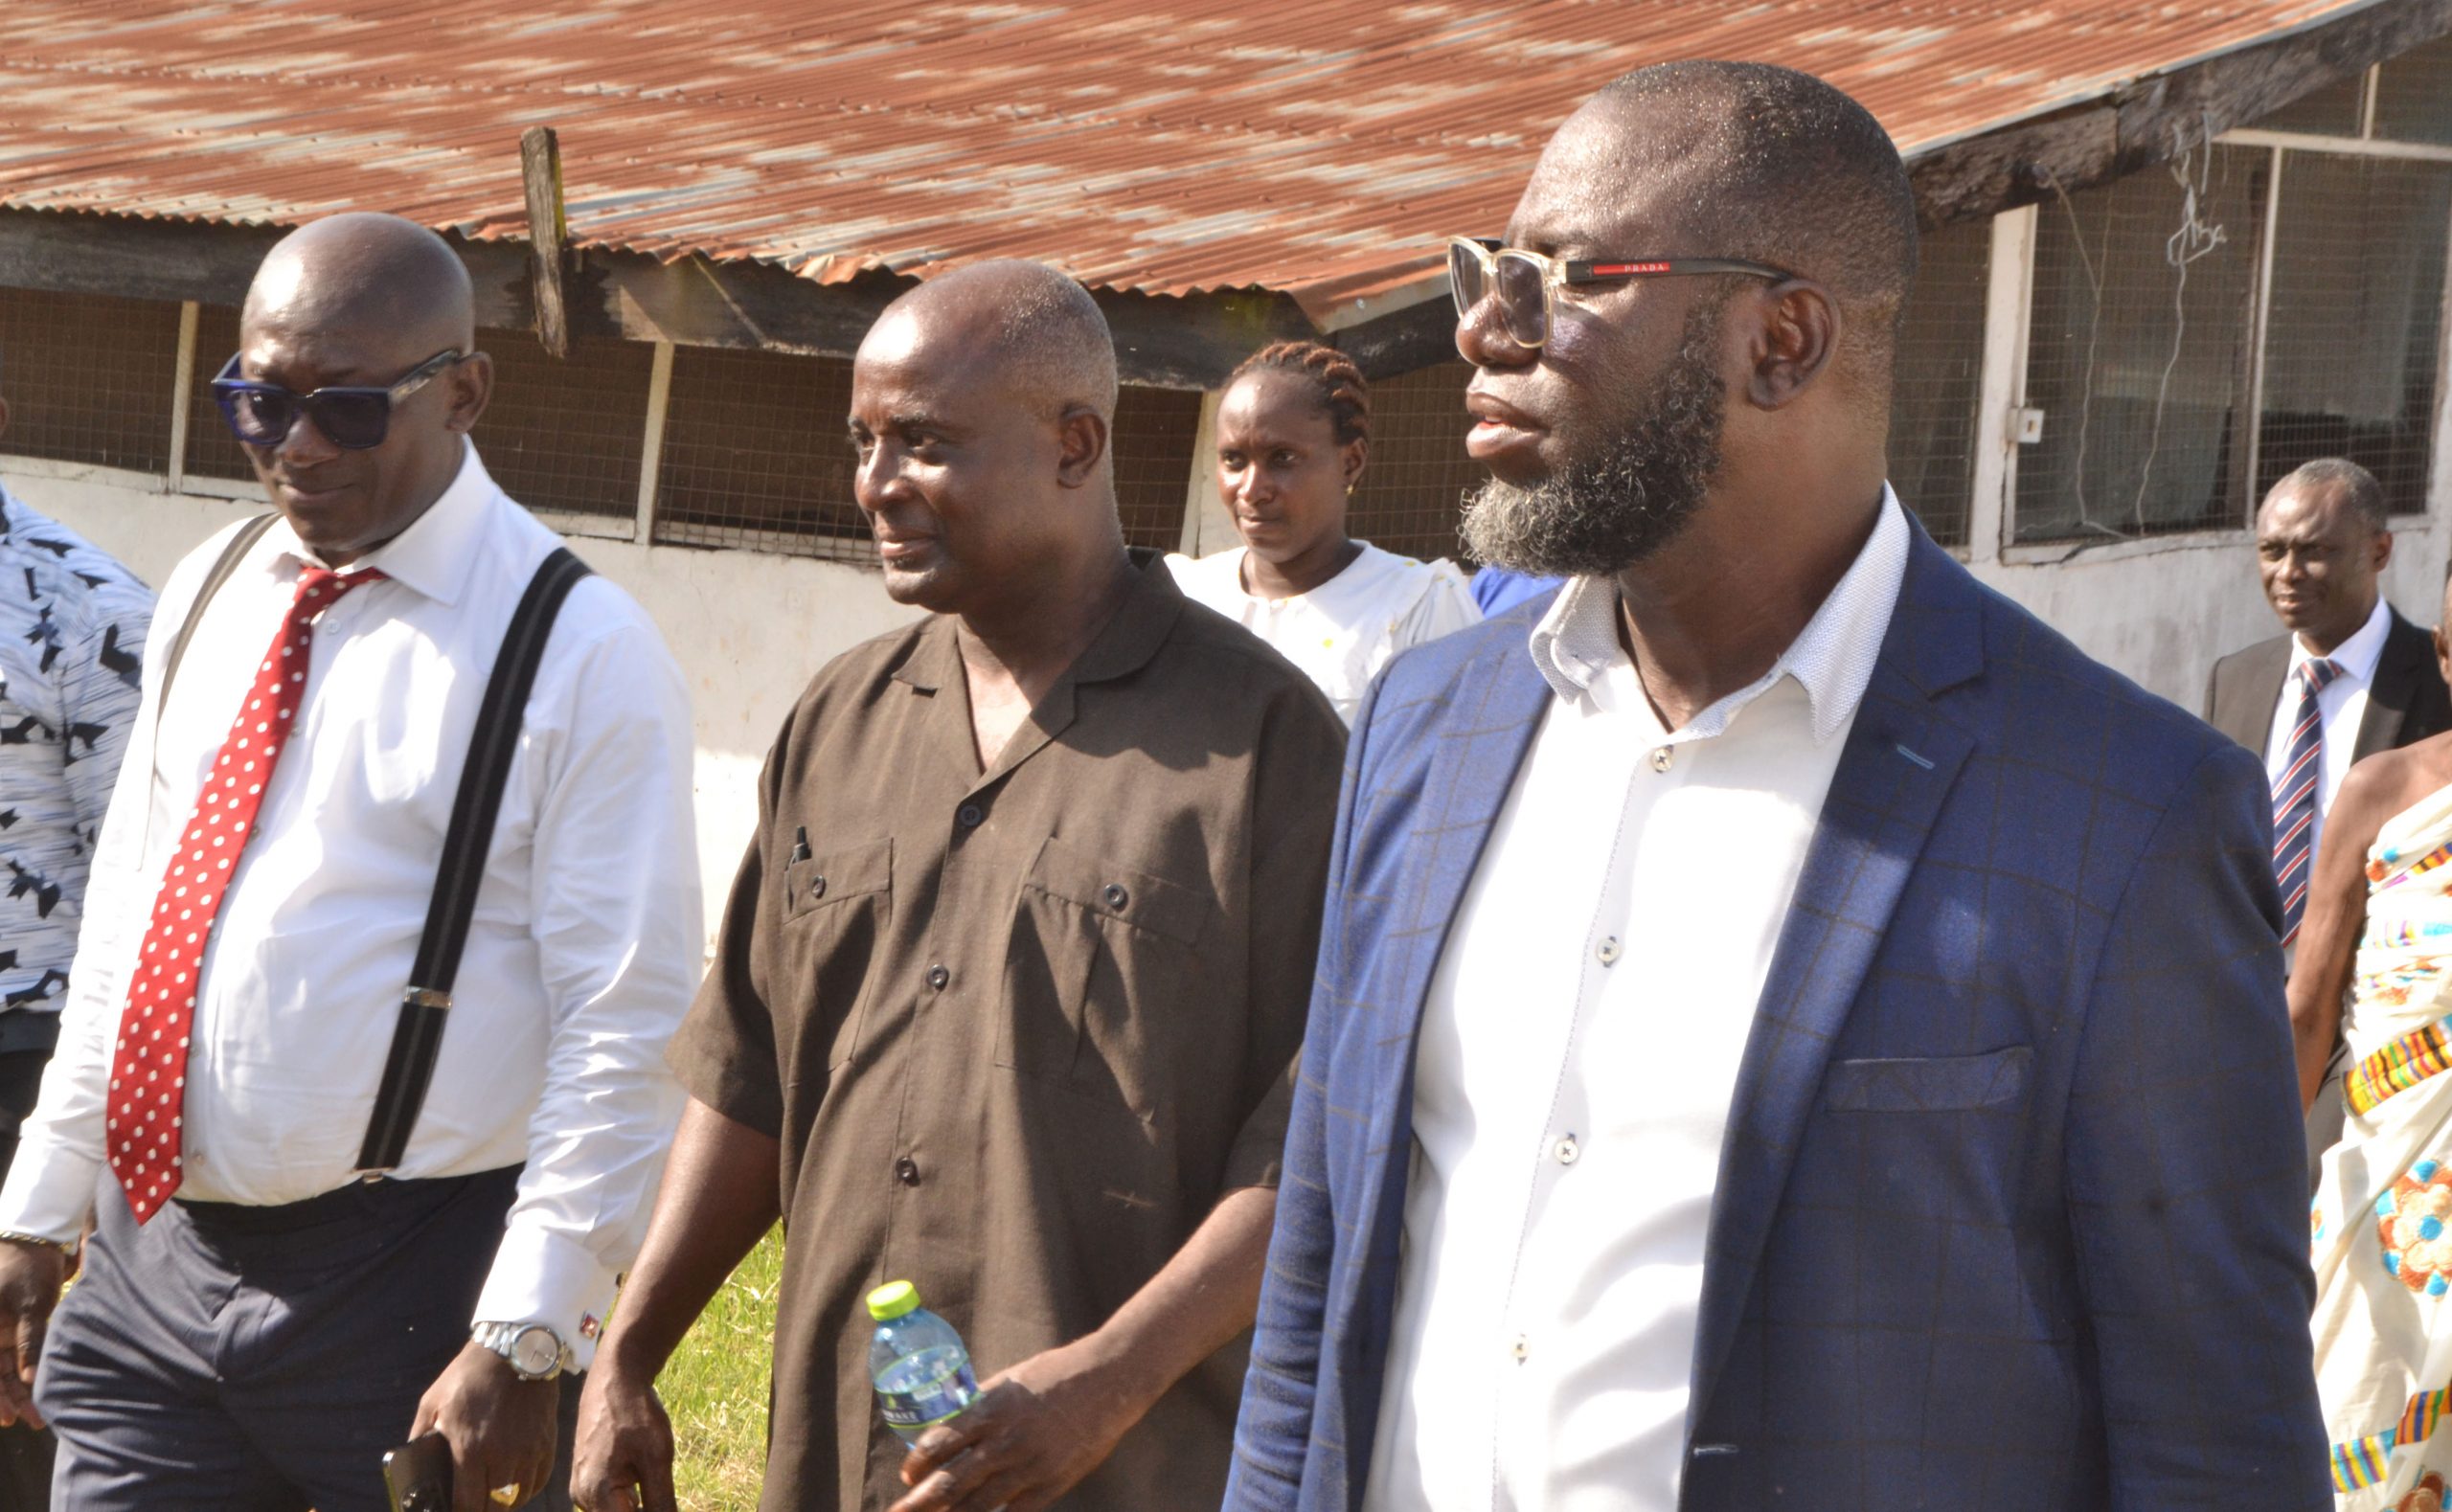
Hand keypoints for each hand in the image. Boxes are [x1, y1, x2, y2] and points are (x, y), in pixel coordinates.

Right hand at [0, 1239, 64, 1429]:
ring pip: (5, 1371)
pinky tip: (34, 1390)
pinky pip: (14, 1359)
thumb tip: (27, 1379)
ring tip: (37, 1414)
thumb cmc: (29, 1271)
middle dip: (11, 1399)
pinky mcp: (13, 1330)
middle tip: (33, 1420)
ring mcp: (0, 1334)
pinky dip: (23, 1375)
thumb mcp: (30, 1307)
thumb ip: (28, 1343)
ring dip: (19, 1391)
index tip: (10, 1418)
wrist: (35, 1243)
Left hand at [409, 1341, 559, 1511]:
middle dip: (480, 1510)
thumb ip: (419, 1437)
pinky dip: (526, 1490)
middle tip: (471, 1503)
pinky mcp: (546, 1443)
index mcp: (469, 1450)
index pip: (466, 1505)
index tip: (453, 1509)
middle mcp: (502, 1456)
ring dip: (503, 1503)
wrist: (516, 1349)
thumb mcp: (432, 1403)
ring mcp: (528, 1451)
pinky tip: (514, 1485)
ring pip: (518, 1499)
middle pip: (494, 1508)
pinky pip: (538, 1481)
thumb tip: (411, 1466)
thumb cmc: (469, 1376)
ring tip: (491, 1497)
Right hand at [569, 1360, 676, 1511]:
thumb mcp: (657, 1459)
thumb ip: (661, 1502)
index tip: (665, 1500)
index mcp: (596, 1494)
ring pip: (617, 1511)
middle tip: (661, 1484)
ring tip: (654, 1480)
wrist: (614, 1381)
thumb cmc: (635, 1415)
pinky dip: (631, 1501)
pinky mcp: (588, 1480)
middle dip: (647, 1509)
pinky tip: (646, 1484)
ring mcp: (583, 1488)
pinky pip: (612, 1501)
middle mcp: (583, 1496)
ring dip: (640, 1506)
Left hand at [888, 1337, 1151, 1511]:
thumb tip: (952, 1420)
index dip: (918, 1463)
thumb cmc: (1056, 1374)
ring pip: (977, 1504)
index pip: (939, 1443)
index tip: (908, 1475)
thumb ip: (981, 1402)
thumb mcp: (1010, 1379)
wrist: (1108, 1381)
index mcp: (991, 1409)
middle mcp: (1005, 1441)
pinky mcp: (1051, 1484)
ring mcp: (1028, 1467)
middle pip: (950, 1482)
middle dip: (920, 1502)